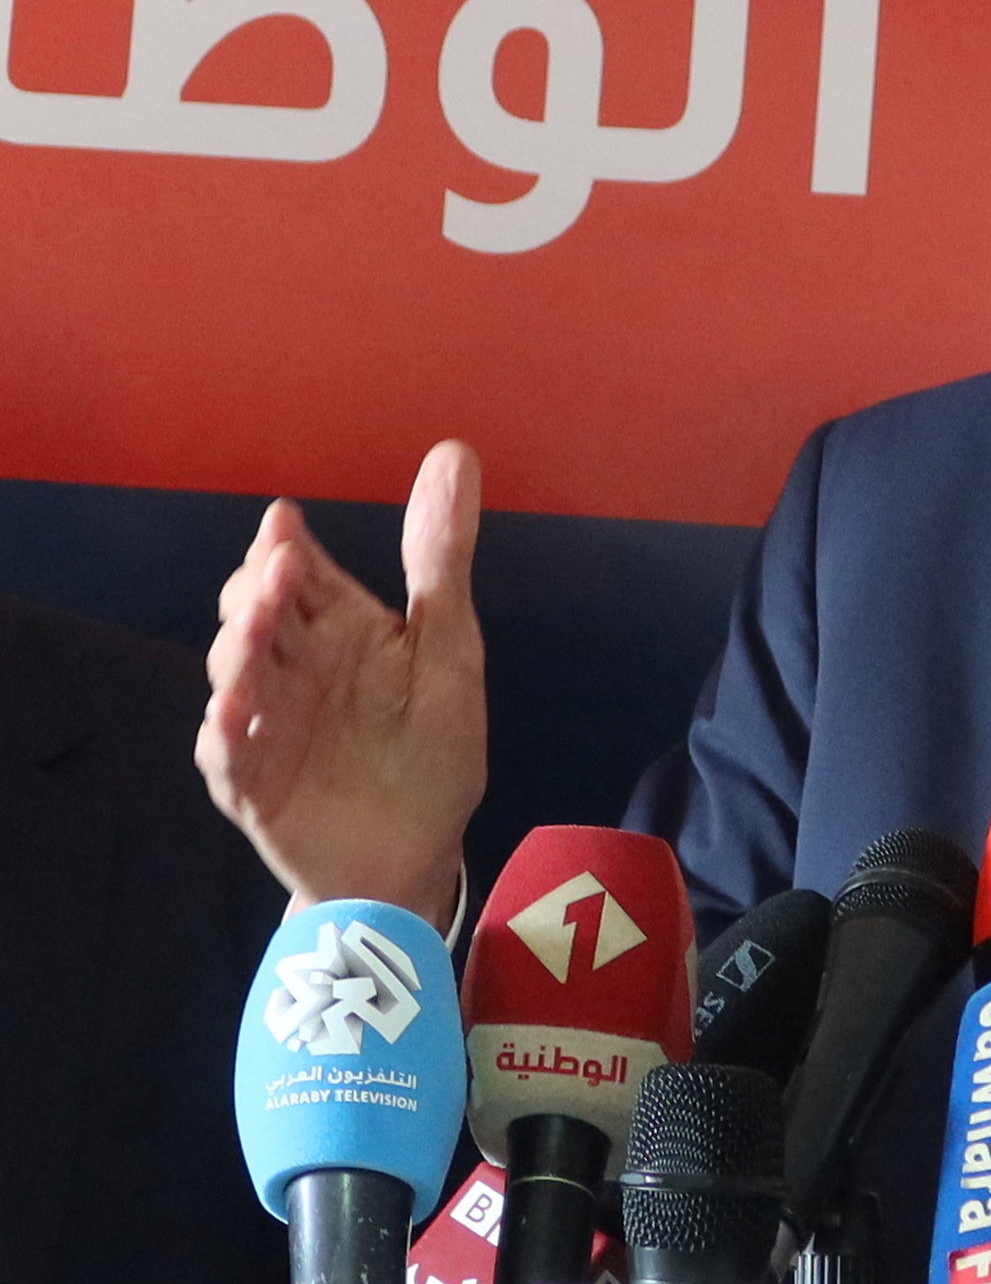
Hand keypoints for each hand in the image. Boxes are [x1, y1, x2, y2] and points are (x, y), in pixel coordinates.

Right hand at [197, 441, 486, 932]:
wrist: (420, 850)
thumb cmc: (432, 745)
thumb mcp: (449, 645)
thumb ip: (441, 555)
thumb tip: (454, 451)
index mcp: (336, 627)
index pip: (298, 573)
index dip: (286, 547)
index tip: (285, 524)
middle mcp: (291, 667)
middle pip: (253, 614)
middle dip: (258, 592)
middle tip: (278, 570)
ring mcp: (265, 725)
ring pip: (233, 676)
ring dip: (239, 651)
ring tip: (256, 626)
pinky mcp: (252, 786)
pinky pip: (227, 759)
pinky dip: (225, 737)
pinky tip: (231, 716)